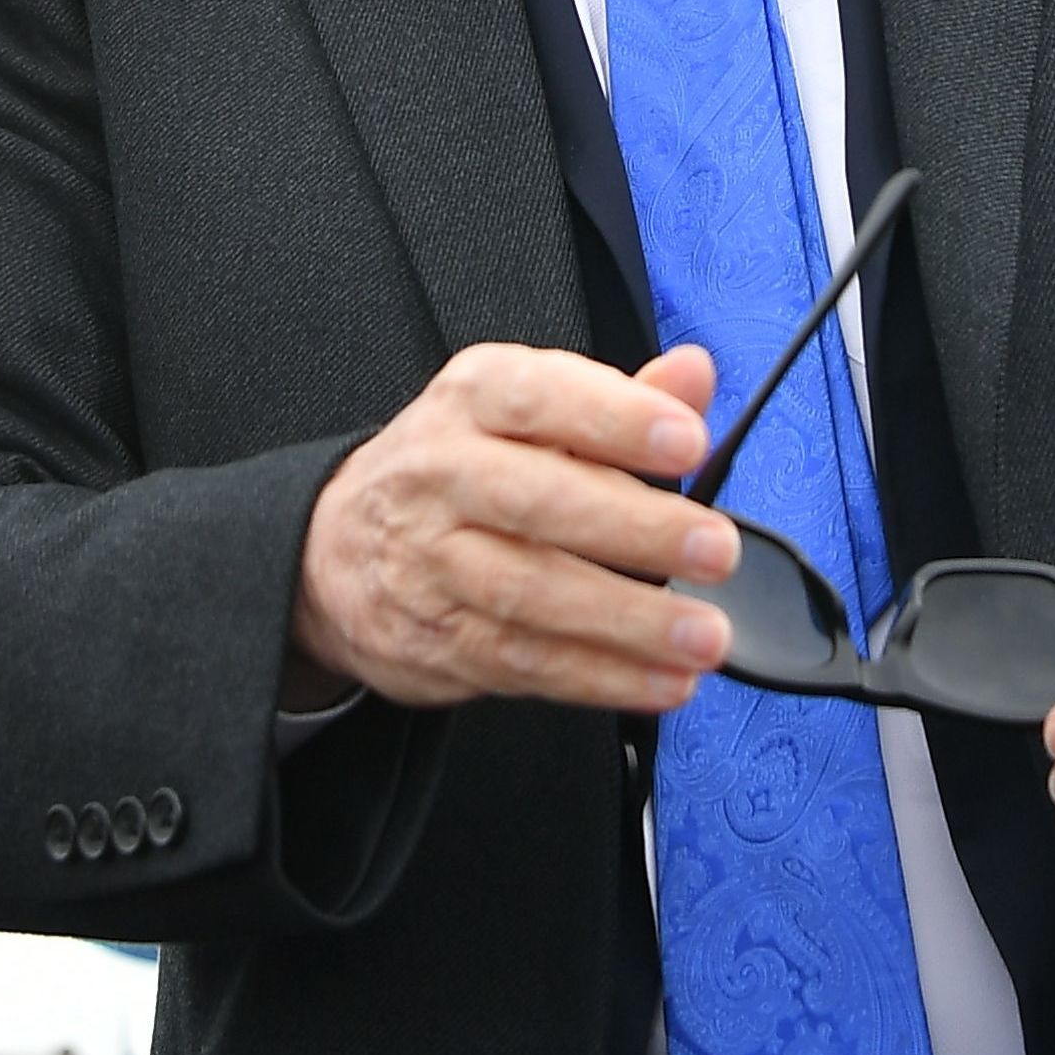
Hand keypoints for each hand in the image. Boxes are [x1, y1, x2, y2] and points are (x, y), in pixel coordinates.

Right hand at [290, 341, 735, 712]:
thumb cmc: (461, 468)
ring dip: (627, 621)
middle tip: (715, 549)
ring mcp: (432, 563)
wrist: (338, 548)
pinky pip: (524, 664)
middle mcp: (442, 475)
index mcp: (472, 400)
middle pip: (537, 502)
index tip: (689, 442)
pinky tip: (663, 680)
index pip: (540, 399)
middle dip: (635, 529)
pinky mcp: (438, 641)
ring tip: (704, 634)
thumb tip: (694, 374)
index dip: (616, 419)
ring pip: (530, 595)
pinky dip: (601, 678)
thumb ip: (621, 399)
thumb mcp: (527, 411)